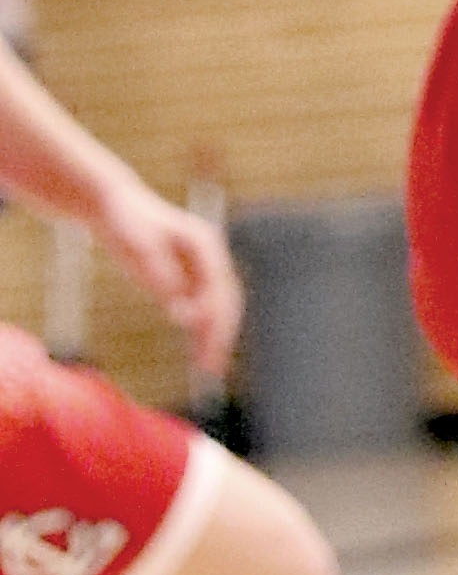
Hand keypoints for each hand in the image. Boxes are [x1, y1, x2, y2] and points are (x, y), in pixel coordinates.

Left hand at [97, 176, 239, 385]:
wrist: (116, 207)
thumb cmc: (127, 224)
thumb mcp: (139, 249)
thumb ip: (160, 277)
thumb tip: (180, 309)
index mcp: (204, 243)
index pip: (219, 286)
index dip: (213, 316)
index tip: (203, 344)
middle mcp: (209, 255)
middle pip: (226, 299)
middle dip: (221, 333)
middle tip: (211, 367)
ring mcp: (201, 266)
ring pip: (217, 306)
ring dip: (215, 335)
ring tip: (208, 367)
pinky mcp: (187, 276)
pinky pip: (202, 307)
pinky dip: (202, 329)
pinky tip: (196, 349)